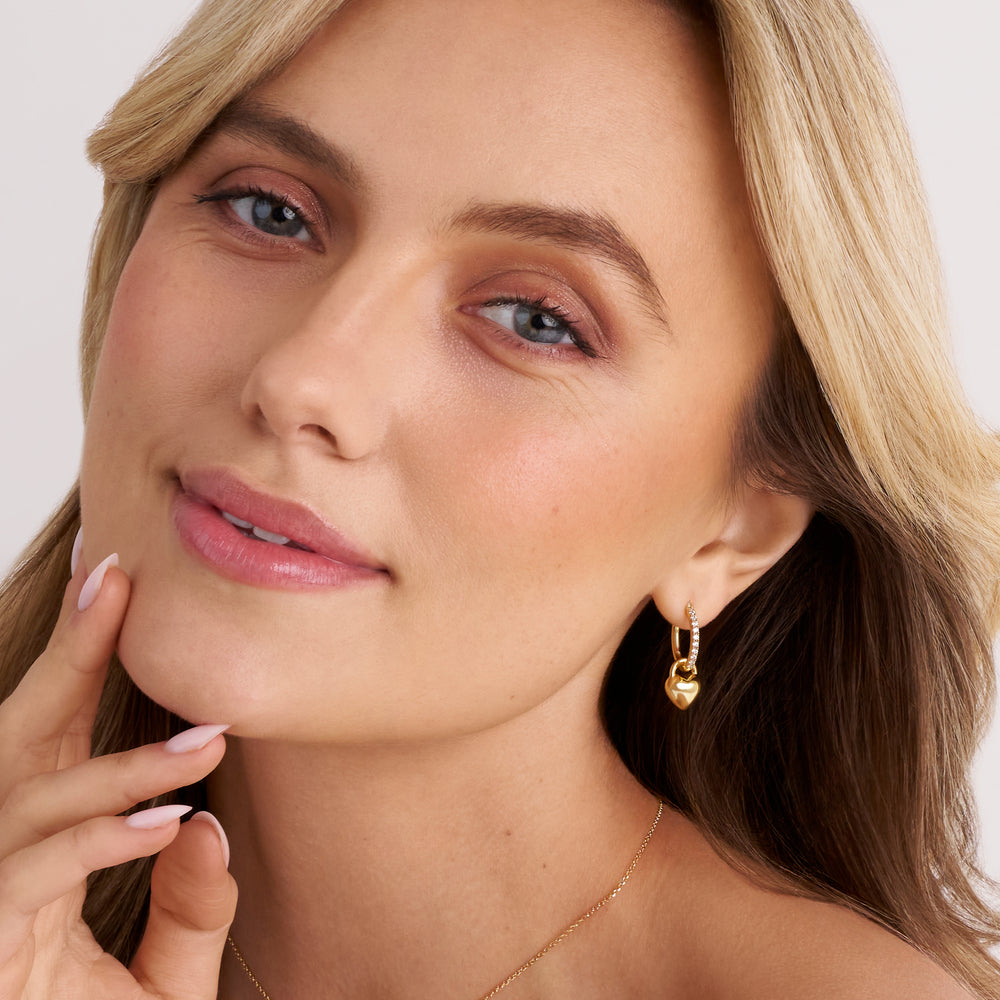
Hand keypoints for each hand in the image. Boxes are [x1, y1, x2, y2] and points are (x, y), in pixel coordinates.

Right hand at [0, 541, 236, 998]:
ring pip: (33, 800)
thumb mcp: (168, 976)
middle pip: (25, 735)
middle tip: (116, 577)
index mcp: (38, 846)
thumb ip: (193, 908)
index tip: (116, 580)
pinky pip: (31, 873)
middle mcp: (0, 856)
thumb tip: (205, 828)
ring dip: (122, 767)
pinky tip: (167, 824)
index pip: (58, 733)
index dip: (81, 654)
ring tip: (207, 746)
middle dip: (69, 653)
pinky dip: (97, 842)